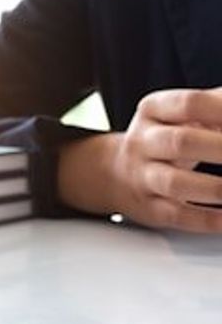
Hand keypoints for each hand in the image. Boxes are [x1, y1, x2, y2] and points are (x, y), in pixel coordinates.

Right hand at [59, 89, 221, 232]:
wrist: (112, 173)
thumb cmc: (164, 139)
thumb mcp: (183, 113)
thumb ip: (217, 104)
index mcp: (154, 110)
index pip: (190, 104)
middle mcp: (143, 142)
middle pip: (181, 142)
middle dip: (221, 148)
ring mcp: (142, 176)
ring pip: (175, 183)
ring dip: (216, 188)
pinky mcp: (149, 208)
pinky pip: (177, 215)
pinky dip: (208, 219)